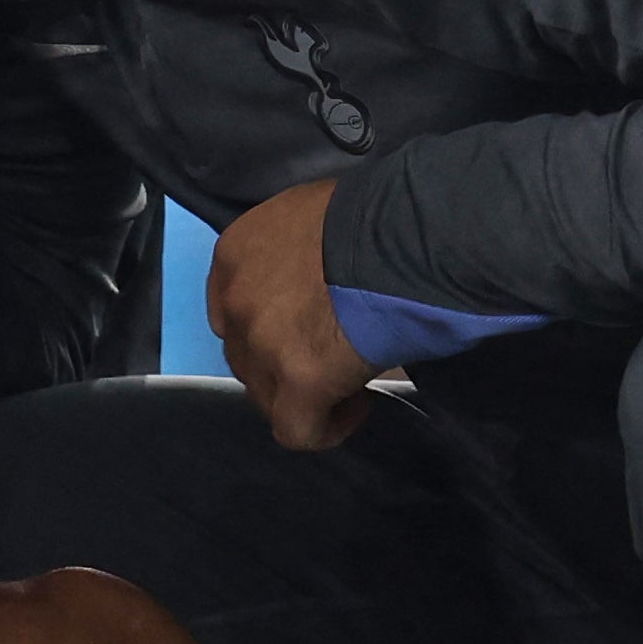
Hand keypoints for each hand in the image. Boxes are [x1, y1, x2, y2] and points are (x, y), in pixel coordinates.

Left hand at [207, 180, 373, 448]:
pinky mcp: (298, 378)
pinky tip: (358, 405)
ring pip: (266, 395)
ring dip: (304, 393)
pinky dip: (327, 427)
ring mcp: (262, 342)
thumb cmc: (378, 213)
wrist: (408, 230)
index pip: (234, 309)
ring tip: (352, 379)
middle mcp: (236, 298)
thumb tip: (317, 288)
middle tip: (333, 352)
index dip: (271, 325)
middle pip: (246, 354)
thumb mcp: (316, 217)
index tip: (310, 324)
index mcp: (236, 252)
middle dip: (284, 361)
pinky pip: (297, 431)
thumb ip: (298, 254)